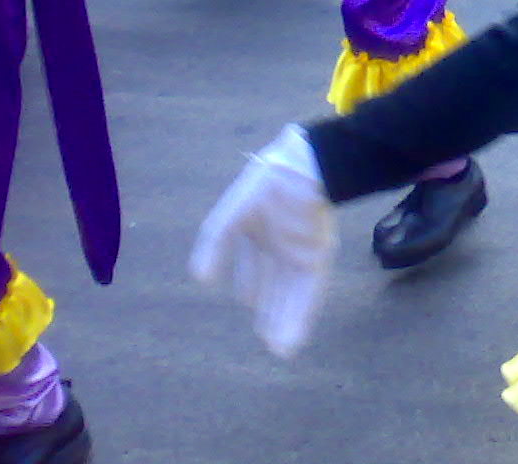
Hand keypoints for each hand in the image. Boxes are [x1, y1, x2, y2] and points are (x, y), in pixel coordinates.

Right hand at [189, 125, 337, 358]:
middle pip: (274, 285)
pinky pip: (310, 291)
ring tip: (281, 350)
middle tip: (266, 340)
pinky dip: (302, 315)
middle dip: (271, 310)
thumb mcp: (232, 213)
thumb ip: (215, 242)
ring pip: (292, 294)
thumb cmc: (266, 184)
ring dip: (286, 320)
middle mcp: (280, 244)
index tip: (248, 301)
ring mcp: (300, 251)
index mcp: (257, 232)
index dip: (250, 284)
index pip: (252, 265)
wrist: (304, 167)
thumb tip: (198, 278)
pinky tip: (294, 337)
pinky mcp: (318, 256)